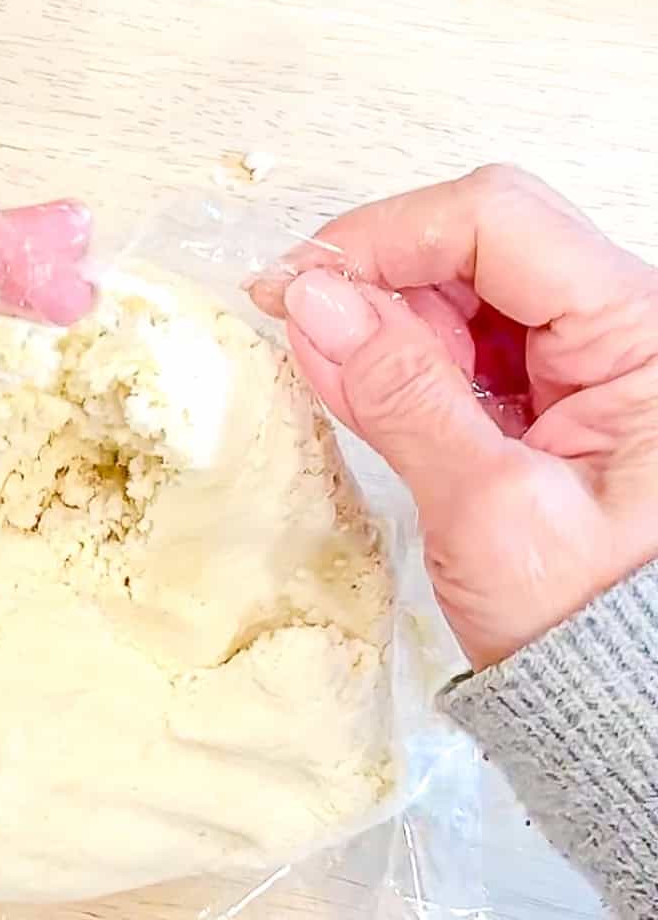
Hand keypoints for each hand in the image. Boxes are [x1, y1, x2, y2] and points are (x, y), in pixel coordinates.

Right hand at [251, 165, 657, 668]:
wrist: (622, 698)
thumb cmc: (586, 624)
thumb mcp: (488, 511)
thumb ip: (401, 396)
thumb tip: (312, 300)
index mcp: (638, 334)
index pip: (496, 221)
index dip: (384, 236)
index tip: (294, 285)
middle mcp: (619, 326)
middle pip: (479, 239)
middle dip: (381, 276)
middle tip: (301, 329)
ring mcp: (584, 359)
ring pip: (465, 287)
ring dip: (388, 321)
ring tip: (341, 383)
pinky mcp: (549, 394)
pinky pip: (465, 343)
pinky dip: (406, 361)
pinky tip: (368, 395)